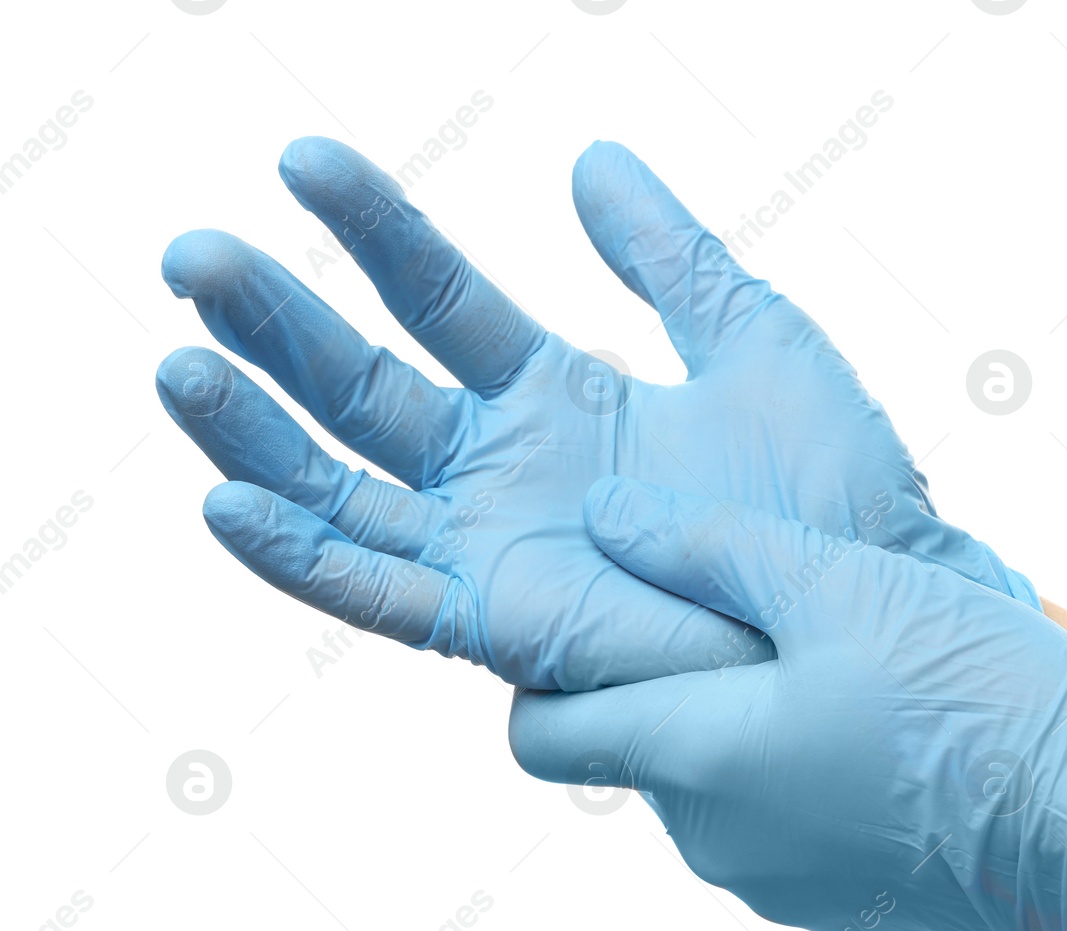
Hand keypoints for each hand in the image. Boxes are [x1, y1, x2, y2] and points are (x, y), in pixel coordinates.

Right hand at [156, 137, 1033, 690]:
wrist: (872, 601)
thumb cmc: (833, 489)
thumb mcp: (751, 338)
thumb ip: (669, 255)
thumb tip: (591, 156)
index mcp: (557, 397)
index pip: (437, 298)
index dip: (373, 229)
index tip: (303, 159)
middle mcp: (505, 472)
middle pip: (362, 387)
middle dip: (276, 323)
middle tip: (192, 257)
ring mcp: (494, 549)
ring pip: (342, 488)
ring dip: (254, 431)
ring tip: (180, 360)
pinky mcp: (498, 625)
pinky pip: (377, 593)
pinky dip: (299, 556)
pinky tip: (226, 500)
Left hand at [510, 477, 1066, 930]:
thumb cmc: (975, 700)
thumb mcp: (839, 585)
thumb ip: (706, 546)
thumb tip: (606, 519)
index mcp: (696, 757)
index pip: (539, 732)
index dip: (545, 665)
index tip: (599, 603)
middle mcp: (712, 838)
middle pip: (629, 747)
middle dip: (660, 679)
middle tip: (744, 603)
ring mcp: (773, 880)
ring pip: (708, 780)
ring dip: (738, 718)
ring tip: (831, 653)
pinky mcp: (832, 900)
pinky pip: (774, 819)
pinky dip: (793, 767)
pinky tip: (875, 719)